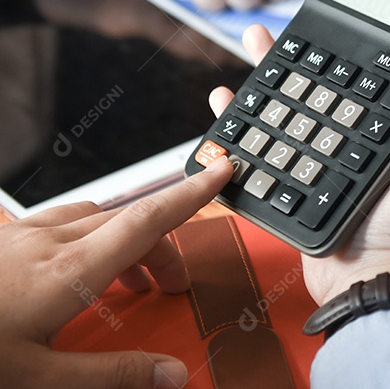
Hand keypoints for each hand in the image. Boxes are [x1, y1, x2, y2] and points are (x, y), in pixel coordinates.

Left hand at [0, 157, 232, 388]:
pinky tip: (58, 261)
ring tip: (121, 279)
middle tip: (168, 285)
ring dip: (117, 240)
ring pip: (87, 219)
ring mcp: (14, 238)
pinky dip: (73, 237)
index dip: (190, 195)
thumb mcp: (39, 382)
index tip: (220, 171)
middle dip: (159, 244)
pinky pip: (46, 224)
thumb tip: (170, 375)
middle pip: (125, 223)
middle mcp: (44, 245)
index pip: (147, 221)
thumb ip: (111, 375)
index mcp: (67, 274)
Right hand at [209, 23, 389, 304]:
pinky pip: (267, 135)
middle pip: (329, 75)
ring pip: (293, 97)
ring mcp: (328, 149)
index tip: (343, 6)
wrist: (370, 277)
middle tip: (282, 21)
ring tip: (252, 42)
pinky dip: (245, 115)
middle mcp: (365, 127)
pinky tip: (230, 97)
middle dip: (303, 46)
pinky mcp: (298, 172)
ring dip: (269, 69)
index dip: (364, 34)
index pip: (380, 63)